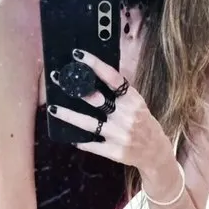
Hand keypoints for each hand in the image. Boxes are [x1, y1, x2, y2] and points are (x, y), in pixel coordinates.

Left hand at [48, 49, 171, 172]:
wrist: (155, 153)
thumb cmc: (142, 123)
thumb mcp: (137, 104)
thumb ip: (119, 93)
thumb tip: (94, 76)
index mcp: (133, 100)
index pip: (112, 78)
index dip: (95, 64)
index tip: (78, 55)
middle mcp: (126, 116)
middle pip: (97, 100)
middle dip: (76, 89)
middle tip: (58, 80)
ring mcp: (119, 135)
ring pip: (89, 123)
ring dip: (69, 115)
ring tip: (53, 109)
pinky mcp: (114, 152)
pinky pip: (92, 144)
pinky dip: (80, 140)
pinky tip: (70, 135)